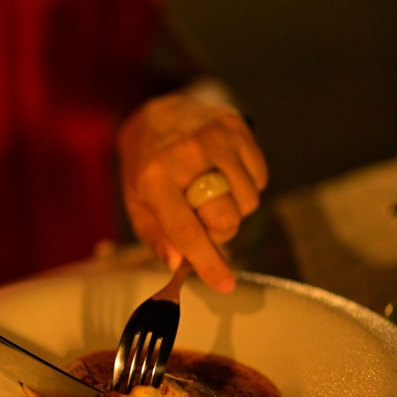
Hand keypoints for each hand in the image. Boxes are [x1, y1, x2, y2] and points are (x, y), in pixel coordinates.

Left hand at [118, 87, 267, 292]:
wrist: (158, 112)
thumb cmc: (147, 167)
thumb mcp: (137, 204)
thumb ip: (156, 237)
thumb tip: (180, 263)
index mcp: (154, 178)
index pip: (187, 230)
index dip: (208, 262)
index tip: (224, 284)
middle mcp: (186, 155)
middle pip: (226, 219)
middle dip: (219, 231)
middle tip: (203, 220)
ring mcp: (215, 138)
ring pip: (248, 202)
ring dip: (234, 208)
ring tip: (212, 193)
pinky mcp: (237, 126)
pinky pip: (260, 178)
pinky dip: (246, 186)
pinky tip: (225, 175)